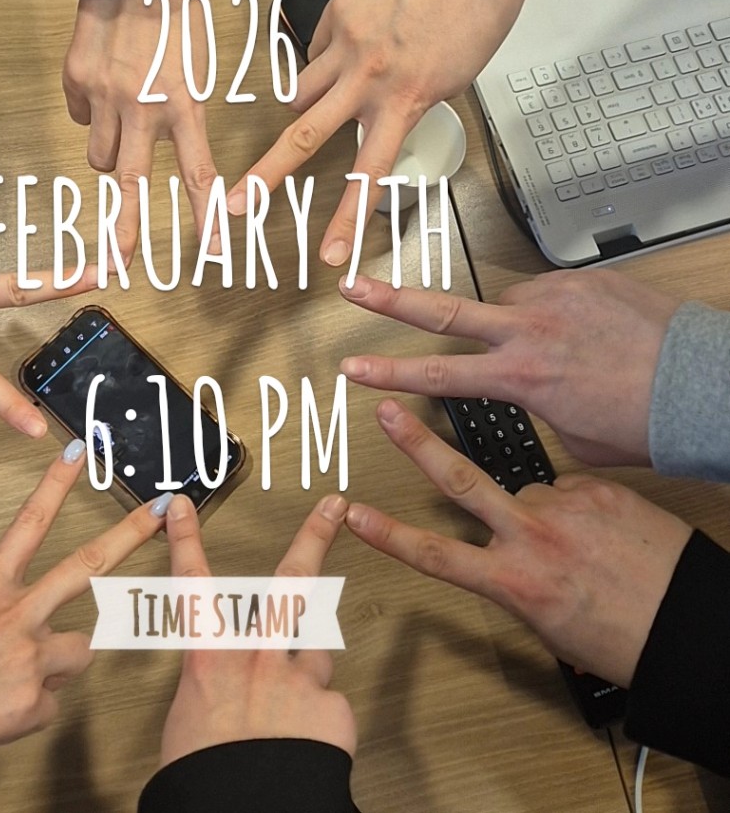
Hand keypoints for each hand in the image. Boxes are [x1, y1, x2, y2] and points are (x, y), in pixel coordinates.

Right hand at [64, 0, 219, 259]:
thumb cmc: (177, 13)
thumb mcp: (197, 65)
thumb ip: (182, 110)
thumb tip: (161, 142)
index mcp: (184, 104)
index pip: (198, 173)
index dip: (206, 215)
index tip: (213, 249)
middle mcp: (143, 108)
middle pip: (130, 184)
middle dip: (124, 228)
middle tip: (118, 260)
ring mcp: (104, 97)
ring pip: (100, 154)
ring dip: (112, 151)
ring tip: (123, 119)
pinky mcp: (76, 81)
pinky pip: (79, 117)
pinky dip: (90, 112)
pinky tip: (103, 85)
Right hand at [158, 494, 355, 766]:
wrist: (246, 811)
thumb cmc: (204, 778)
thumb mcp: (189, 721)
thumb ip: (211, 687)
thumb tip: (221, 685)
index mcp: (211, 660)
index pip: (192, 584)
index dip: (186, 540)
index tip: (183, 507)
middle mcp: (258, 657)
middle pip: (293, 583)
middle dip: (314, 538)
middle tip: (333, 508)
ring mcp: (299, 679)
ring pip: (316, 654)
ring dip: (307, 672)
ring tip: (289, 708)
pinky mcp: (333, 710)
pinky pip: (329, 708)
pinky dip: (319, 724)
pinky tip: (306, 748)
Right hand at [227, 0, 532, 266]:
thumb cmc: (472, 25)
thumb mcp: (445, 84)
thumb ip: (398, 107)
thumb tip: (359, 114)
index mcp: (404, 104)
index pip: (367, 174)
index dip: (345, 220)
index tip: (329, 255)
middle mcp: (367, 79)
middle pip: (304, 135)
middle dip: (266, 174)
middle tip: (236, 204)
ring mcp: (346, 44)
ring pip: (300, 91)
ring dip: (304, 104)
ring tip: (335, 92)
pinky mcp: (338, 13)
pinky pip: (313, 51)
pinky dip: (323, 59)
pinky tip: (353, 45)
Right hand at [339, 268, 679, 465]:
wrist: (705, 386)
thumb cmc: (646, 421)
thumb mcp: (575, 436)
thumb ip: (537, 407)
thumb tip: (533, 391)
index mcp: (522, 377)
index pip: (436, 376)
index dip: (388, 373)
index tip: (353, 367)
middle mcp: (530, 330)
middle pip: (441, 311)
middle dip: (390, 300)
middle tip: (353, 286)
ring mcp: (556, 298)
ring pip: (506, 303)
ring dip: (513, 322)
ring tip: (552, 347)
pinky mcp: (584, 280)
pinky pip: (549, 293)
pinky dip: (552, 311)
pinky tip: (579, 331)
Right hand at [348, 399, 691, 687]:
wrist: (694, 623)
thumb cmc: (625, 638)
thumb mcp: (552, 622)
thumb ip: (516, 577)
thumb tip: (508, 549)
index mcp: (516, 581)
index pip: (436, 555)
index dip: (388, 534)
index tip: (354, 515)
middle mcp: (534, 538)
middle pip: (459, 480)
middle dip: (416, 442)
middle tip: (386, 410)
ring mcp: (567, 508)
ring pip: (529, 489)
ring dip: (541, 510)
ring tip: (579, 545)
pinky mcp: (599, 490)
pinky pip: (571, 488)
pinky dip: (579, 506)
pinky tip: (605, 530)